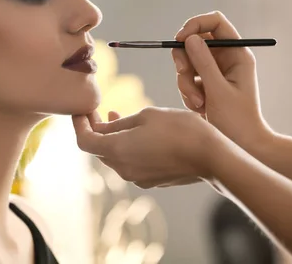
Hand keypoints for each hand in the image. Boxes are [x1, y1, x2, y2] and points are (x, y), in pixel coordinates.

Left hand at [72, 107, 222, 188]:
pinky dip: (127, 148)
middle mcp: (123, 169)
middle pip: (98, 150)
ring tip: (119, 116)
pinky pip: (130, 163)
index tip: (82, 110)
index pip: (84, 141)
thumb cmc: (180, 129)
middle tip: (99, 110)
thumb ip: (118, 122)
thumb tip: (102, 125)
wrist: (211, 156)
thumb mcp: (146, 116)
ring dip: (112, 138)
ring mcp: (137, 178)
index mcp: (117, 151)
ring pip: (114, 156)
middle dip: (96, 130)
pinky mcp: (150, 181)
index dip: (79, 124)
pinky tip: (139, 134)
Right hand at [171, 11, 272, 149]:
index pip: (215, 22)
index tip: (180, 39)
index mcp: (237, 54)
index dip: (195, 24)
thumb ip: (203, 63)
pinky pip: (187, 79)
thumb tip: (189, 38)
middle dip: (185, 60)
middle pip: (195, 41)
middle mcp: (227, 58)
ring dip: (185, 83)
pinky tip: (199, 109)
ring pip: (187, 62)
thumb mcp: (217, 91)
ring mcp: (216, 71)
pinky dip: (188, 92)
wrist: (243, 146)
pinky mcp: (206, 84)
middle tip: (183, 74)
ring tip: (198, 104)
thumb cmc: (237, 121)